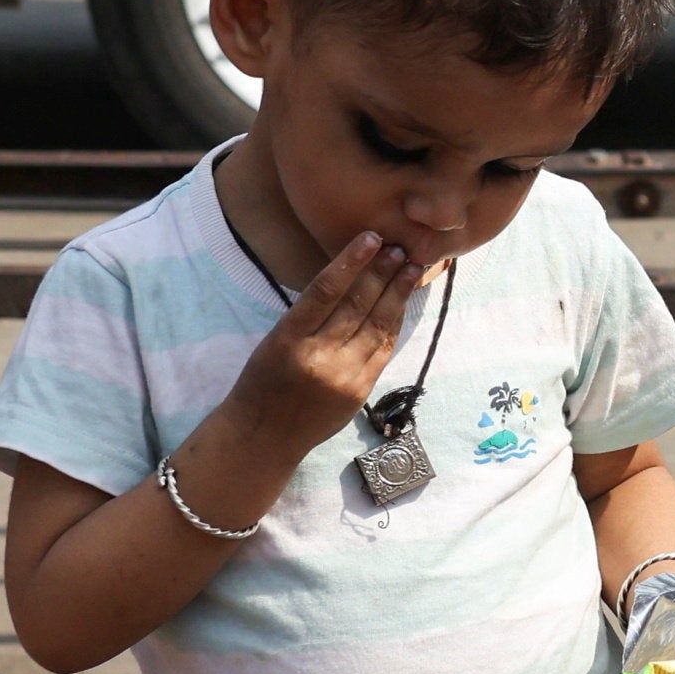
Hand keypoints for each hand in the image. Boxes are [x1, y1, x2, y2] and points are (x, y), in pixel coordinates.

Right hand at [236, 230, 428, 443]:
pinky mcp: (361, 392)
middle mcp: (318, 357)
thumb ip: (309, 316)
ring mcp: (343, 376)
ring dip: (397, 293)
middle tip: (400, 247)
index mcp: (289, 339)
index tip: (371, 237)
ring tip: (411, 268)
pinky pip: (383, 349)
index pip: (325, 291)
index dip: (351, 261)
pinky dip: (395, 322)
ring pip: (377, 325)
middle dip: (382, 272)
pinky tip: (403, 302)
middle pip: (357, 305)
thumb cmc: (263, 382)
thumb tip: (349, 279)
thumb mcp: (274, 341)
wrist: (265, 436)